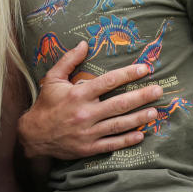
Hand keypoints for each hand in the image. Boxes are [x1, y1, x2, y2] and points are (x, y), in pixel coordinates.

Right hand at [17, 40, 162, 159]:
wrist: (33, 135)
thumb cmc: (46, 104)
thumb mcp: (53, 79)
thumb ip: (69, 60)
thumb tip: (84, 43)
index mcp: (78, 95)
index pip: (108, 81)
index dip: (128, 74)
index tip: (144, 69)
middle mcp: (85, 113)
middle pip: (119, 104)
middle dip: (141, 96)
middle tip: (159, 90)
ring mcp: (88, 133)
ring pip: (119, 125)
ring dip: (139, 118)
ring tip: (155, 111)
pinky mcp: (89, 148)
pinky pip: (112, 144)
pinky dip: (127, 140)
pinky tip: (141, 134)